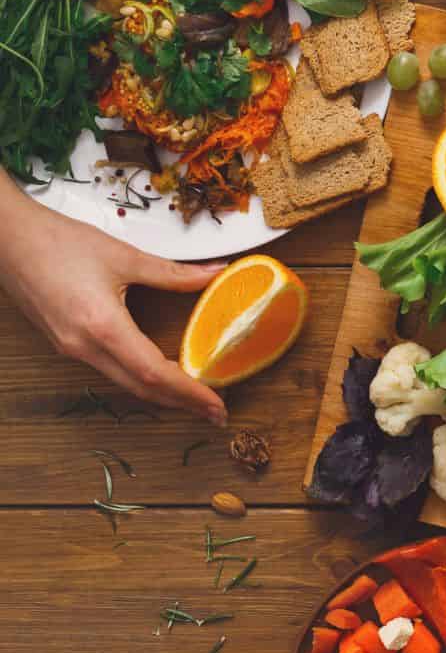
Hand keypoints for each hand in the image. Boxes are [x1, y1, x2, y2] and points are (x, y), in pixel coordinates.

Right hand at [0, 183, 225, 422]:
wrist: (6, 238)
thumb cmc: (58, 242)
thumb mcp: (124, 256)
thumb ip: (174, 272)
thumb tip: (215, 274)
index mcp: (101, 326)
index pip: (154, 373)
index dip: (189, 392)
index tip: (217, 405)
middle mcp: (83, 346)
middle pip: (140, 387)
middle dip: (181, 403)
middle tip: (215, 413)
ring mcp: (70, 348)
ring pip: (122, 382)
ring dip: (160, 394)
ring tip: (194, 399)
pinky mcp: (63, 343)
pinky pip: (107, 370)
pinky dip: (138, 378)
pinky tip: (158, 375)